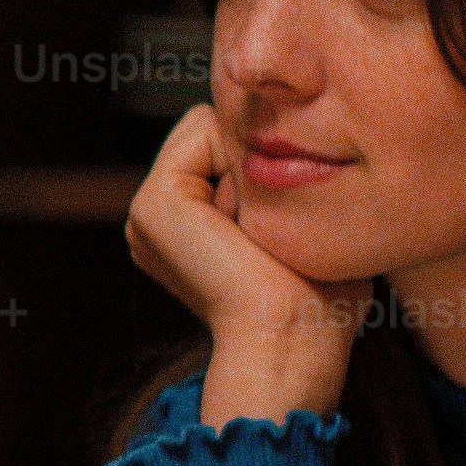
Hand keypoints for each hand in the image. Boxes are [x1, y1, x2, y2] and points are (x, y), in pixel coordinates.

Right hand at [125, 106, 362, 424]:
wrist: (295, 341)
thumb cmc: (319, 300)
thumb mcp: (306, 232)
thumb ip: (290, 187)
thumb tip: (304, 146)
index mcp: (184, 228)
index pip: (227, 142)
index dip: (270, 164)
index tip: (285, 230)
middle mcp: (157, 218)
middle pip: (218, 129)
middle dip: (257, 161)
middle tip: (270, 233)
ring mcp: (146, 210)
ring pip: (212, 124)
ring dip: (252, 164)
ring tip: (258, 230)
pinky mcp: (153, 204)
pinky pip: (205, 129)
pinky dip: (242, 164)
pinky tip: (247, 223)